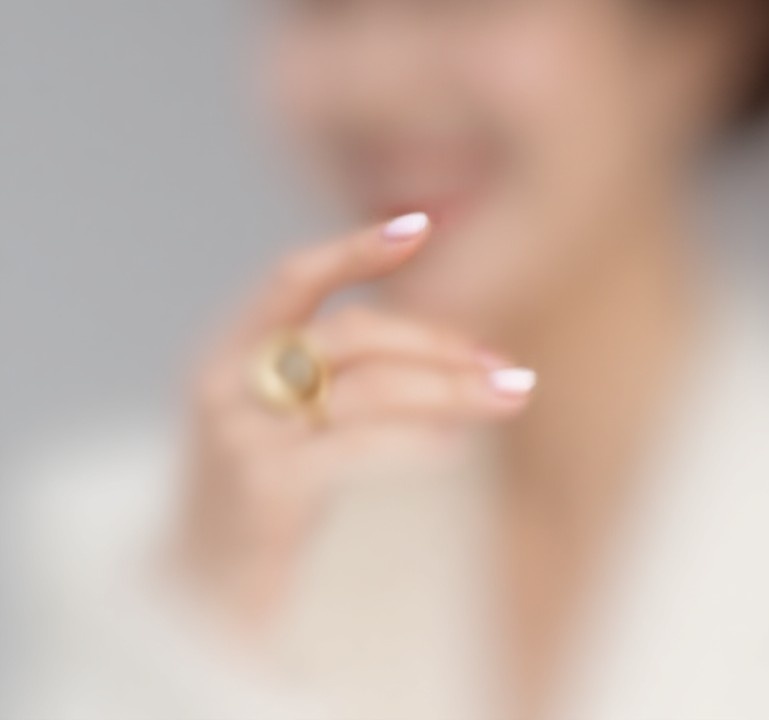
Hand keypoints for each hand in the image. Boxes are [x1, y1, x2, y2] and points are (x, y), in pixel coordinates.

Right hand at [171, 213, 533, 630]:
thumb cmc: (264, 500)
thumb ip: (342, 374)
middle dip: (436, 341)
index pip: (293, 276)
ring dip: (448, 388)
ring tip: (506, 396)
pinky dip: (418, 440)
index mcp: (229, 350)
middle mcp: (224, 381)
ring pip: (366, 386)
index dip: (355, 249)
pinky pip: (358, 446)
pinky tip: (457, 445)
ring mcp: (237, 435)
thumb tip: (457, 346)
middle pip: (352, 332)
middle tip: (503, 366)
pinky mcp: (258, 491)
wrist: (198, 605)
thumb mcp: (289, 420)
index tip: (420, 227)